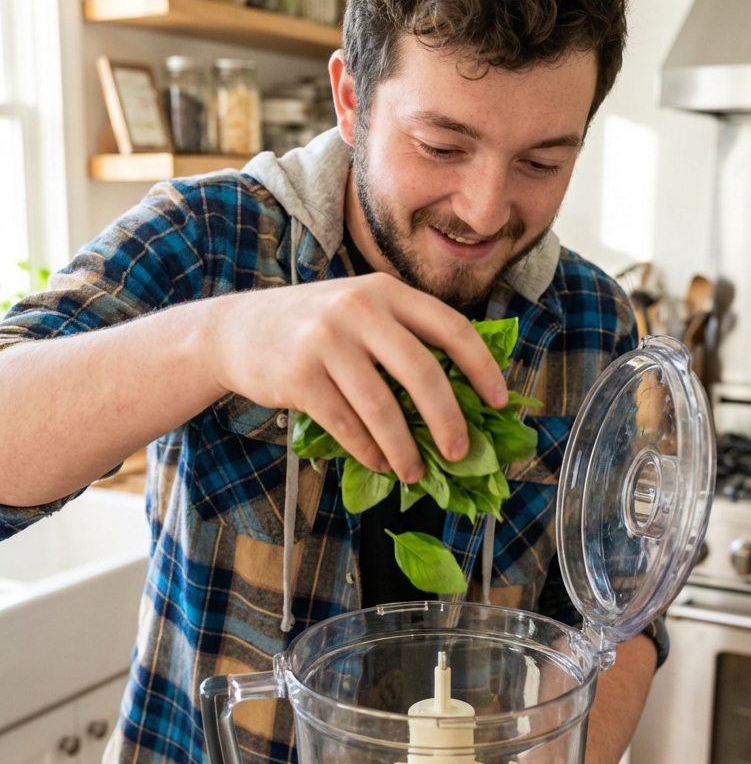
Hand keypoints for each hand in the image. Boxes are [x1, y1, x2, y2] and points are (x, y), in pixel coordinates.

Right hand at [211, 272, 506, 482]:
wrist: (237, 330)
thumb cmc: (313, 327)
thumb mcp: (361, 311)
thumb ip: (404, 338)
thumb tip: (464, 395)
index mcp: (387, 290)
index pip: (450, 327)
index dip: (482, 367)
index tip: (499, 402)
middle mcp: (360, 308)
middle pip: (422, 370)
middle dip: (448, 419)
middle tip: (459, 452)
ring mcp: (327, 340)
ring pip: (383, 406)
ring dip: (405, 448)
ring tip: (414, 472)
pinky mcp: (300, 375)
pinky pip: (346, 424)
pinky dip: (368, 451)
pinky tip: (379, 463)